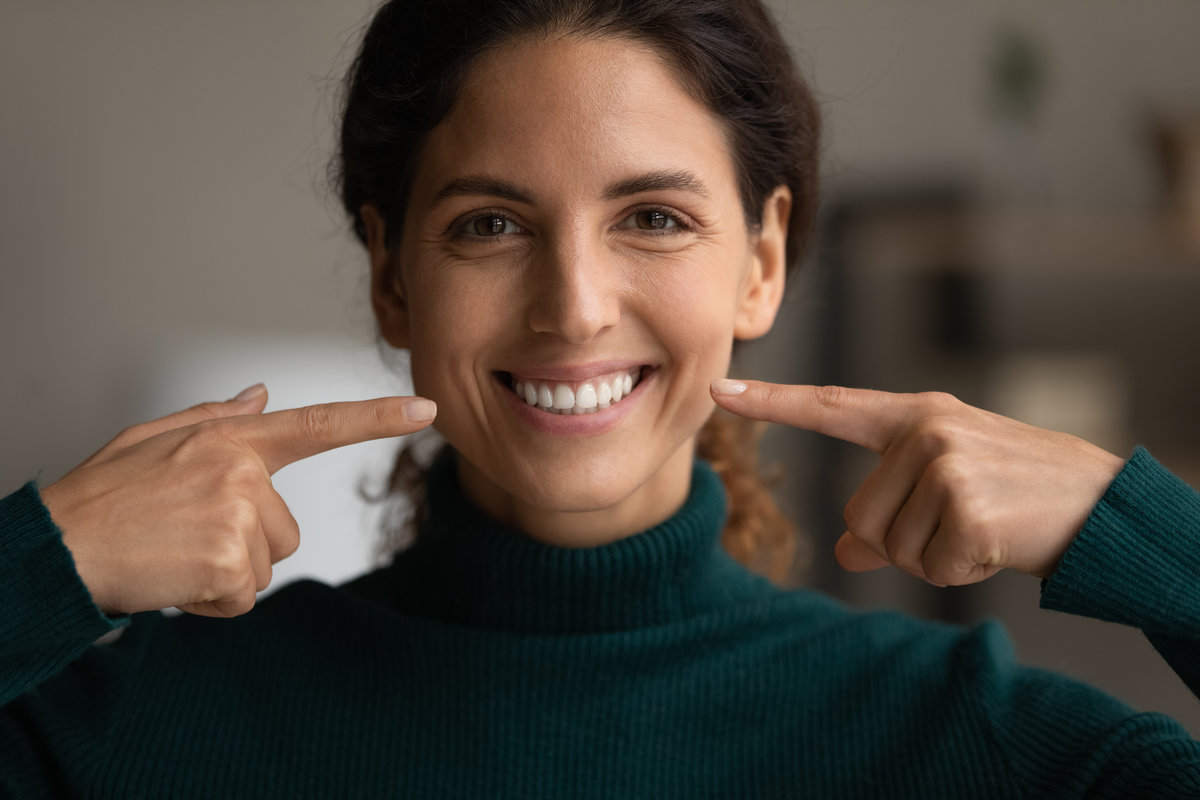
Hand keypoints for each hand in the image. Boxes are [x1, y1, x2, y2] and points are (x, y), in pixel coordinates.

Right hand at [39, 385, 436, 616]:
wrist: (56, 549)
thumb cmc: (104, 497)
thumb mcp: (154, 439)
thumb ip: (218, 419)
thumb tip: (263, 394)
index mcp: (230, 438)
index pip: (318, 424)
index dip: (377, 418)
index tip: (426, 409)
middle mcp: (242, 470)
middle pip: (288, 529)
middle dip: (244, 543)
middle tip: (184, 535)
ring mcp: (239, 515)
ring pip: (269, 563)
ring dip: (227, 572)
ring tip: (175, 553)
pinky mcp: (232, 561)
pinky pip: (246, 596)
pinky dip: (213, 601)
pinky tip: (174, 579)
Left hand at [711, 380, 1122, 585]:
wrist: (1098, 503)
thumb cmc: (1012, 493)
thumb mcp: (944, 491)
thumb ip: (888, 513)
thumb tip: (847, 553)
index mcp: (913, 417)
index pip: (830, 407)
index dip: (771, 404)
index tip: (719, 395)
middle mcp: (924, 431)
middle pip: (860, 517)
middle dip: (904, 541)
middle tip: (961, 521)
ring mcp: (945, 463)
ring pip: (890, 546)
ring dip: (933, 557)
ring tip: (980, 528)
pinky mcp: (965, 504)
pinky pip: (929, 566)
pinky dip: (959, 571)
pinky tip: (993, 544)